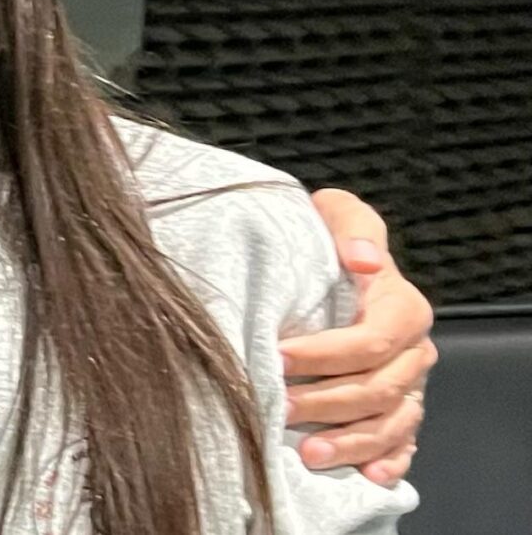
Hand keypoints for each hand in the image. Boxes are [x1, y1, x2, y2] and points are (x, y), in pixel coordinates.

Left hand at [280, 188, 432, 484]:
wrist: (331, 263)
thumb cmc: (329, 239)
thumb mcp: (338, 214)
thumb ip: (350, 226)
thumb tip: (363, 259)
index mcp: (403, 307)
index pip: (371, 340)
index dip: (325, 353)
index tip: (277, 356)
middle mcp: (414, 351)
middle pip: (378, 388)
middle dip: (327, 402)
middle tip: (280, 408)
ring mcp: (411, 385)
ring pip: (390, 424)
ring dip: (351, 443)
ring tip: (309, 453)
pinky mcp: (402, 411)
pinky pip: (402, 444)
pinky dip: (386, 462)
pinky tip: (366, 477)